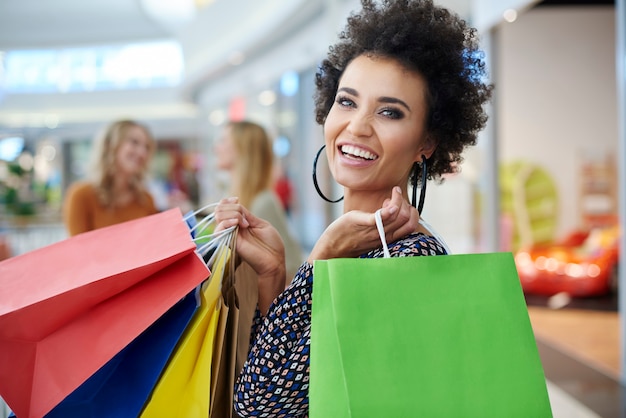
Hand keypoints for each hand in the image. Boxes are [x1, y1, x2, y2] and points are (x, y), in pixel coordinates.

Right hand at [214, 197, 285, 313]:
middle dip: (232, 207)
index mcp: (240, 222)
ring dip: (233, 214)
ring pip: (218, 217)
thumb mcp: (260, 223)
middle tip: (246, 218)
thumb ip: (247, 215)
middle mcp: (232, 228)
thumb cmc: (271, 244)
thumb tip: (237, 206)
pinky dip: (227, 222)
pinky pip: (218, 230)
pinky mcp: (229, 243)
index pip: (223, 208)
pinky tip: (239, 224)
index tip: (236, 200)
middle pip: (220, 210)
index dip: (227, 201)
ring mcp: (230, 235)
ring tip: (245, 223)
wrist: (275, 260)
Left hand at [308, 187, 418, 260]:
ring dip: (397, 199)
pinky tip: (389, 198)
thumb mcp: (372, 233)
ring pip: (397, 214)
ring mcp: (374, 230)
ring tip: (389, 197)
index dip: (412, 212)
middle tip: (393, 198)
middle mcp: (384, 235)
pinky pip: (380, 218)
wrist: (332, 248)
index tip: (400, 205)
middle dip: (404, 202)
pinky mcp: (361, 223)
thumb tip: (394, 210)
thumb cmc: (351, 239)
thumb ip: (384, 225)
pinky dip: (389, 208)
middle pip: (406, 217)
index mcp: (388, 238)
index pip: (412, 225)